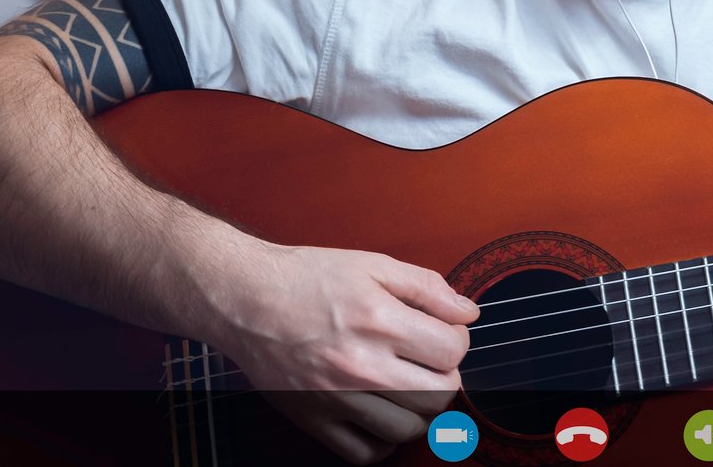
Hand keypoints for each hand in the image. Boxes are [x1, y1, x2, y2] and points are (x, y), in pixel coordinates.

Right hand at [210, 244, 480, 464]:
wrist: (245, 297)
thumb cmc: (307, 277)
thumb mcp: (373, 264)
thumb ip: (427, 287)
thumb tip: (468, 312)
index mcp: (379, 321)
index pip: (452, 351)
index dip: (456, 339)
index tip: (441, 332)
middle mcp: (361, 365)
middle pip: (439, 395)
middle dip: (445, 376)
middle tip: (428, 360)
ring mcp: (337, 398)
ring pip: (408, 428)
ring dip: (420, 409)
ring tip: (409, 385)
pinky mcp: (314, 419)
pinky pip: (365, 453)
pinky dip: (383, 442)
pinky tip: (383, 415)